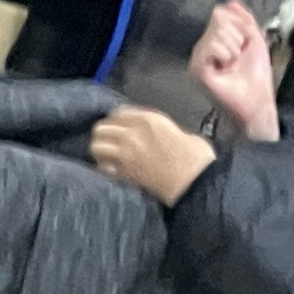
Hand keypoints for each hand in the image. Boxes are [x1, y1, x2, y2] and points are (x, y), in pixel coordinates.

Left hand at [89, 104, 216, 203]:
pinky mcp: (124, 172)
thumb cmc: (196, 158)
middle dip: (104, 134)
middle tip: (111, 142)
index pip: (119, 112)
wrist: (196, 181)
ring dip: (100, 150)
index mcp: (149, 119)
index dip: (118, 121)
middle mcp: (133, 132)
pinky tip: (112, 170)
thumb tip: (154, 134)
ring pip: (96, 145)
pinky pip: (103, 166)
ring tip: (108, 156)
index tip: (120, 128)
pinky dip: (104, 168)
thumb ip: (162, 128)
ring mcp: (126, 153)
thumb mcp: (181, 131)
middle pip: (102, 127)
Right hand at [192, 0, 277, 138]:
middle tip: (238, 58)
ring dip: (233, 49)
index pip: (221, 12)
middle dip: (237, 37)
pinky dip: (226, 55)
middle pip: (218, 18)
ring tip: (232, 65)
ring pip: (217, 32)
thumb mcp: (255, 40)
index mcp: (214, 39)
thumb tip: (231, 1)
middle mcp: (202, 47)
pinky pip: (211, 45)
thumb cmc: (256, 76)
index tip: (245, 46)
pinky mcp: (196, 68)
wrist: (256, 101)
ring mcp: (197, 58)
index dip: (239, 25)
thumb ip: (244, 19)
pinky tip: (225, 69)